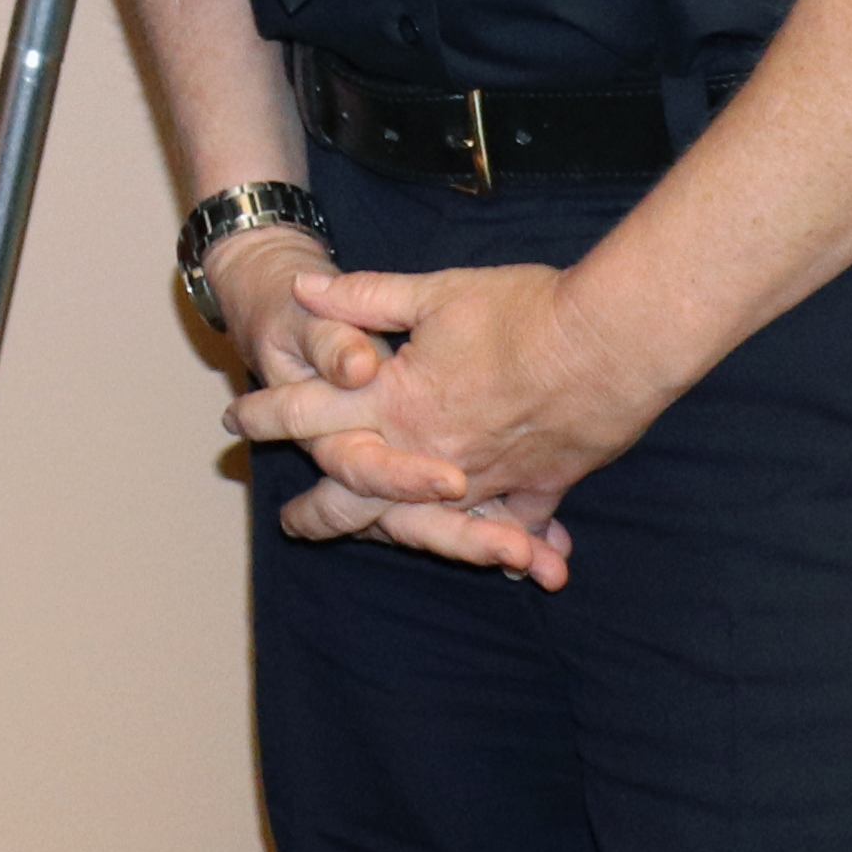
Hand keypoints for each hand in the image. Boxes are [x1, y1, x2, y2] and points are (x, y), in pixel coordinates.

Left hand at [227, 260, 678, 589]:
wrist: (613, 341)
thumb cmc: (524, 309)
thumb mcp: (436, 292)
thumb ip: (366, 298)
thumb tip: (304, 288)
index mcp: (397, 399)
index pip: (313, 412)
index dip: (270, 415)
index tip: (238, 423)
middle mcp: (431, 451)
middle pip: (358, 493)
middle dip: (320, 511)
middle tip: (293, 522)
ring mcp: (485, 476)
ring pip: (427, 522)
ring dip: (394, 534)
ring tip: (374, 543)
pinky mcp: (538, 486)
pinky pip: (509, 528)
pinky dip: (502, 546)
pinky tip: (501, 563)